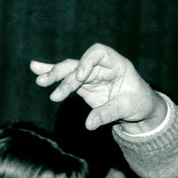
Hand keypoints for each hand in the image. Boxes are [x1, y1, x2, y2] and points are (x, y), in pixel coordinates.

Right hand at [30, 43, 165, 131]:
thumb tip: (89, 124)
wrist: (140, 108)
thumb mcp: (128, 108)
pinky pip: (67, 80)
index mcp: (117, 64)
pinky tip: (37, 71)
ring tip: (39, 81)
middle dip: (63, 72)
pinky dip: (53, 77)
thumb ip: (108, 114)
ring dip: (54, 75)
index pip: (99, 53)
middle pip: (79, 63)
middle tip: (48, 83)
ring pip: (70, 72)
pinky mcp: (85, 86)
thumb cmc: (139, 103)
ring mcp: (92, 76)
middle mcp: (102, 67)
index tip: (80, 77)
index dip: (87, 61)